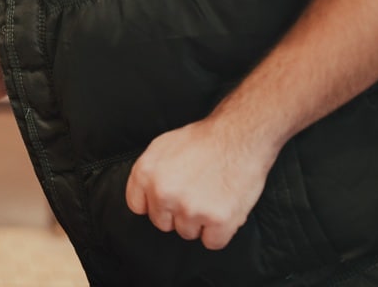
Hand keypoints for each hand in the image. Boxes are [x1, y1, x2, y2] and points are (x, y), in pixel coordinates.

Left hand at [124, 117, 278, 249]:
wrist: (239, 136)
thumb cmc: (203, 140)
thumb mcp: (161, 146)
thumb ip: (148, 174)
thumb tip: (144, 196)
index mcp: (146, 173)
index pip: (138, 206)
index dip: (155, 204)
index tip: (168, 198)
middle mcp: (163, 193)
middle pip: (163, 223)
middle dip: (178, 213)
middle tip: (196, 193)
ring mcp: (190, 208)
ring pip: (188, 233)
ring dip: (200, 222)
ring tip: (212, 196)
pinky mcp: (218, 220)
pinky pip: (212, 242)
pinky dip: (220, 231)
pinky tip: (224, 209)